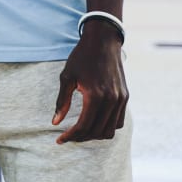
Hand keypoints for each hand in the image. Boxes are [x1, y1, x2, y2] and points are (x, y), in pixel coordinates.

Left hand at [52, 21, 127, 141]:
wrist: (103, 41)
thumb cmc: (81, 57)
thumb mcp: (66, 77)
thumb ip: (61, 102)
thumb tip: (55, 122)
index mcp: (95, 95)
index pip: (84, 126)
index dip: (71, 136)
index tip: (59, 139)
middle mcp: (112, 100)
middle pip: (97, 131)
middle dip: (81, 137)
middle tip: (67, 136)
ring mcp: (121, 99)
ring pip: (110, 130)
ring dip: (94, 134)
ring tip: (79, 132)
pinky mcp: (125, 97)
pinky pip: (118, 121)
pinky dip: (106, 127)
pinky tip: (93, 123)